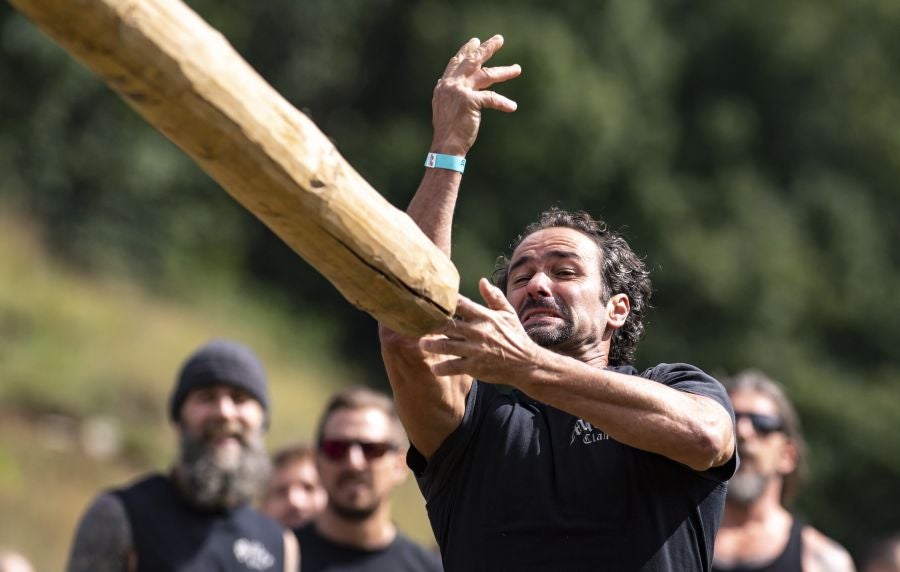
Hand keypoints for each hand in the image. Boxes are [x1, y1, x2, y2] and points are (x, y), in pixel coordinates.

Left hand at [420, 278, 542, 384]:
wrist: (526, 363)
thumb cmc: (515, 337)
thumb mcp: (508, 314)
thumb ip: (494, 297)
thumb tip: (482, 280)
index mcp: (484, 317)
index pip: (460, 304)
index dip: (444, 300)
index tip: (428, 298)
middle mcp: (478, 331)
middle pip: (448, 324)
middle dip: (431, 323)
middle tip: (417, 322)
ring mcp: (475, 350)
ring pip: (447, 345)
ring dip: (431, 345)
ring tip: (421, 343)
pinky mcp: (475, 367)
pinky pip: (454, 366)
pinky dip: (442, 368)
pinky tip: (434, 367)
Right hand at [431, 35, 521, 155]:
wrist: (445, 145)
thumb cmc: (448, 131)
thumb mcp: (444, 107)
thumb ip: (450, 94)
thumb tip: (453, 85)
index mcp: (444, 85)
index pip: (456, 63)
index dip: (466, 51)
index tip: (475, 41)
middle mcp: (451, 84)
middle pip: (472, 61)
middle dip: (486, 49)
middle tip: (499, 39)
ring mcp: (460, 91)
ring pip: (486, 75)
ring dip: (504, 71)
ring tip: (518, 69)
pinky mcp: (470, 102)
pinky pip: (492, 99)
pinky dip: (503, 103)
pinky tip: (512, 106)